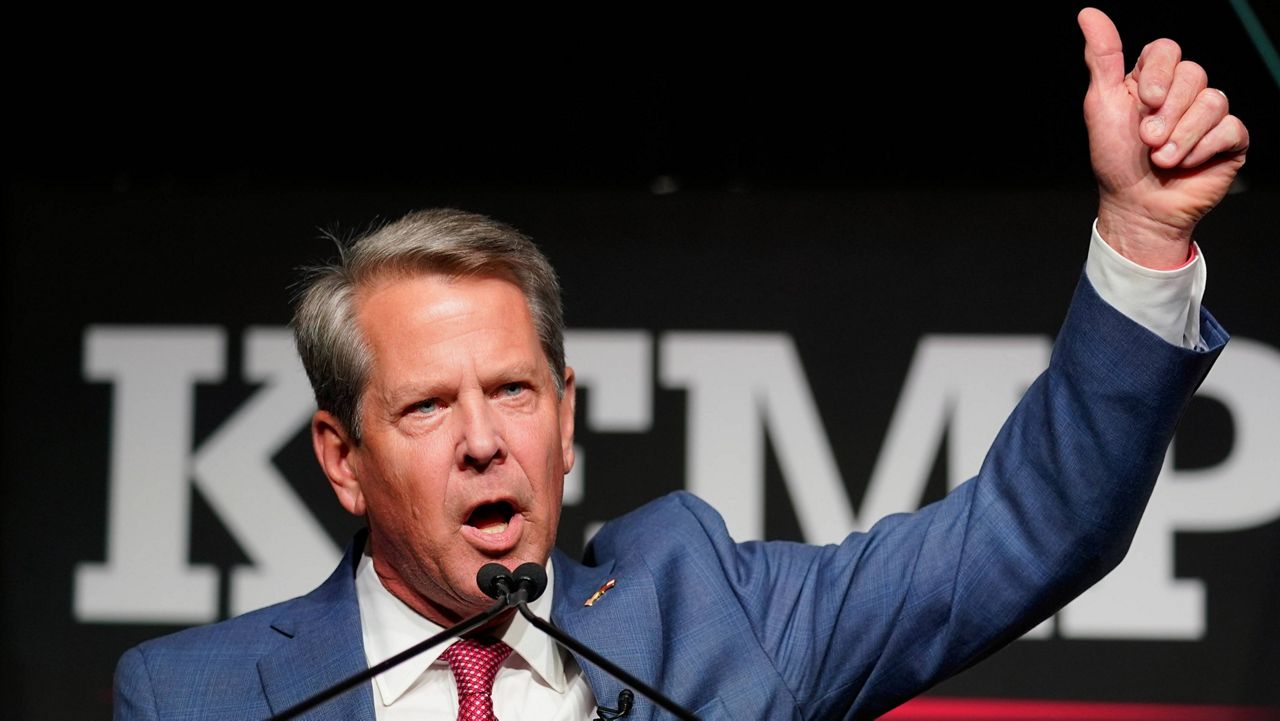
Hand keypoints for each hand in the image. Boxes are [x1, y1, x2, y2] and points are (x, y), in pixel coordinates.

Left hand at [1078, 7, 1248, 268]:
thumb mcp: (1102, 105)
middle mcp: (1183, 93)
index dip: (1159, 73)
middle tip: (1147, 140)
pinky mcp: (1229, 139)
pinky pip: (1230, 128)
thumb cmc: (1116, 160)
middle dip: (1167, 112)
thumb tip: (1089, 14)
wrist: (1136, 206)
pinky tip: (1185, 163)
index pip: (1168, 50)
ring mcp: (1208, 115)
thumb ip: (1102, 58)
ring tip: (1161, 159)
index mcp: (1152, 80)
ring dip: (1181, 136)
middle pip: (1195, 73)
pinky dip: (1202, 149)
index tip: (1144, 101)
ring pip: (1214, 100)